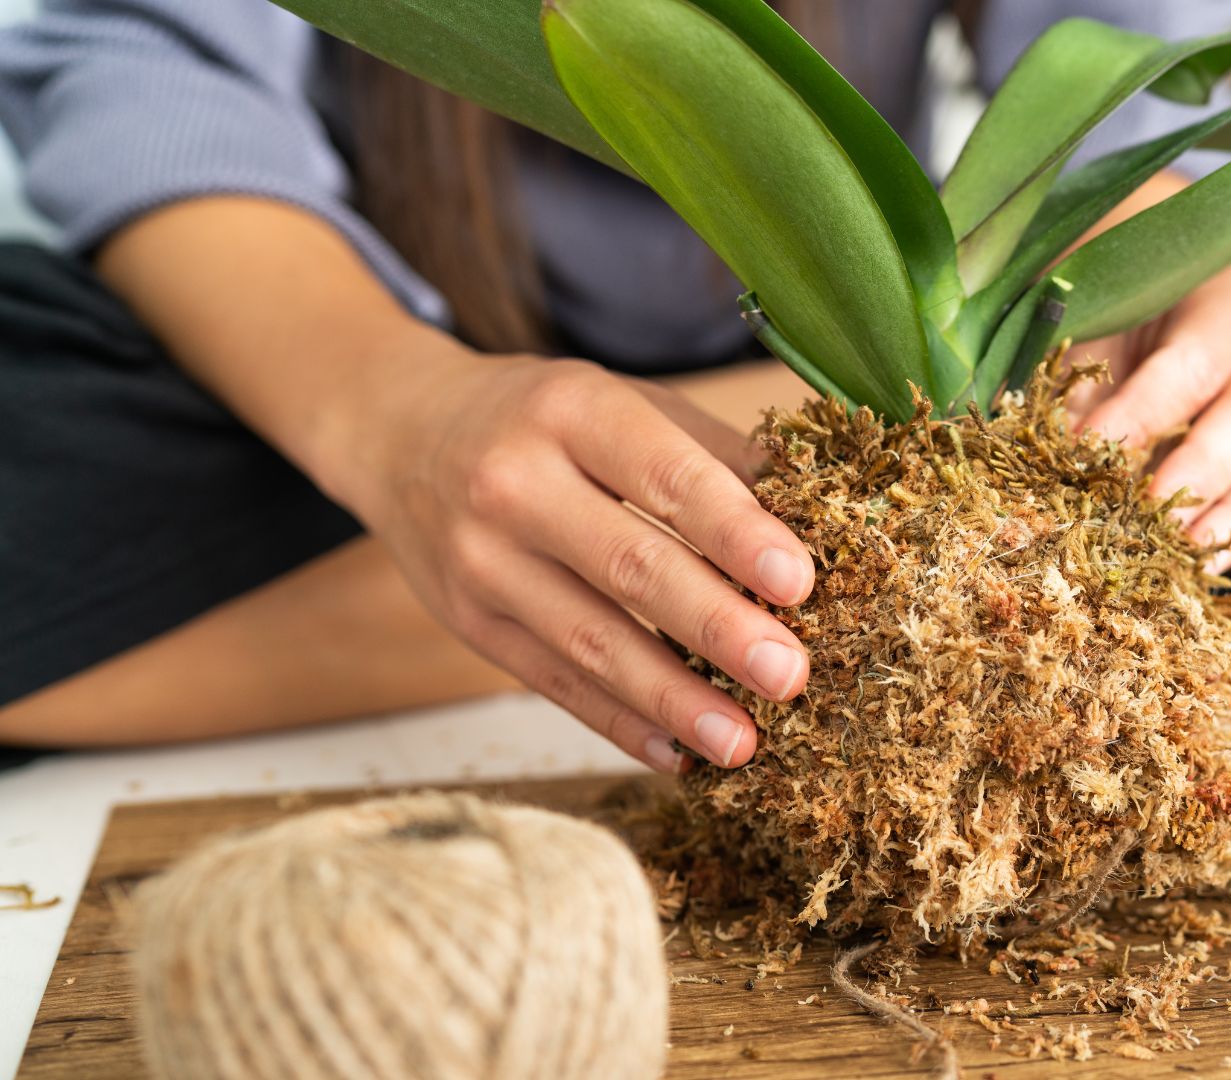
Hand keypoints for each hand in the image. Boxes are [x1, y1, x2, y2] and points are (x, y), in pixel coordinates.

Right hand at [343, 343, 812, 773]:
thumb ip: (714, 454)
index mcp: (572, 410)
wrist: (398, 430)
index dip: (735, 532)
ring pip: (589, 641)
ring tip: (743, 741)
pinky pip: (553, 681)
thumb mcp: (621, 400)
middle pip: (630, 566)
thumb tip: (822, 513)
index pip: (666, 476)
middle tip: (790, 674)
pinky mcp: (468, 621)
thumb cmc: (545, 417)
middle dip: (717, 628)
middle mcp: (515, 483)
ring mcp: (481, 560)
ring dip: (673, 698)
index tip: (799, 581)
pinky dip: (618, 722)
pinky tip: (676, 754)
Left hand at [1070, 252, 1230, 569]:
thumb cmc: (1109, 303)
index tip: (1090, 452)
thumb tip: (1050, 446)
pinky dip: (1230, 536)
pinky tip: (1192, 569)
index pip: (1195, 359)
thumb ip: (1074, 372)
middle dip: (1194, 473)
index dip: (1143, 411)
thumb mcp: (1087, 318)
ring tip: (1172, 556)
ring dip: (1219, 517)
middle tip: (1145, 517)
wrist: (1141, 306)